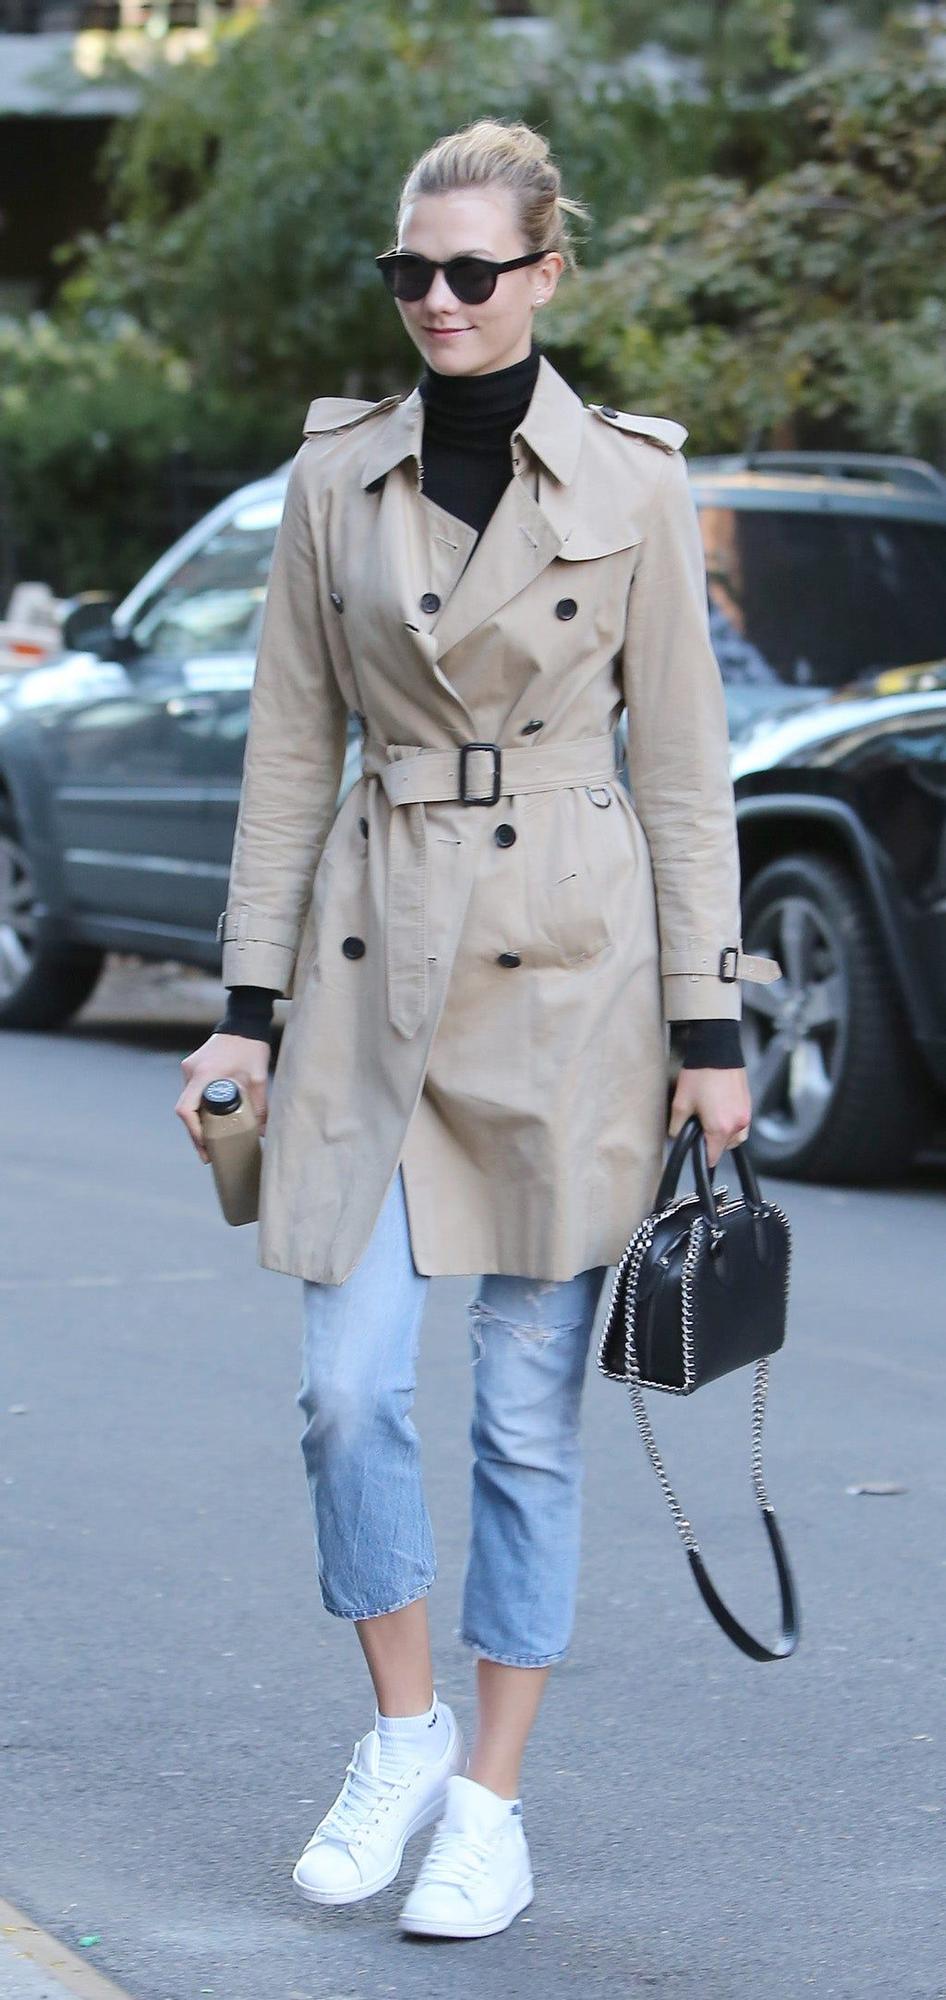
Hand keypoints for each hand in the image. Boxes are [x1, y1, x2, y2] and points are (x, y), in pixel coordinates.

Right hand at [175, 1032, 270, 1164]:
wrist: (244, 1023)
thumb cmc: (250, 1047)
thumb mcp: (258, 1077)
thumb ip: (260, 1105)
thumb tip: (263, 1132)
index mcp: (204, 1074)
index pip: (186, 1109)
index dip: (193, 1131)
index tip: (205, 1145)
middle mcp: (191, 1071)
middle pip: (185, 1109)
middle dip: (195, 1133)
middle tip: (207, 1152)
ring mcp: (190, 1068)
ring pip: (187, 1101)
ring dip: (196, 1121)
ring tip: (209, 1141)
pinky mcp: (193, 1066)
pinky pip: (191, 1092)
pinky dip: (198, 1108)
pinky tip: (208, 1121)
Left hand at [668, 1064, 751, 1170]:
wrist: (717, 1050)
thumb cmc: (699, 1074)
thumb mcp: (680, 1104)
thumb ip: (677, 1128)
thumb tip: (677, 1137)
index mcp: (720, 1128)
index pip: (712, 1157)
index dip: (701, 1157)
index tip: (695, 1151)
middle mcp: (737, 1125)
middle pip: (724, 1148)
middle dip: (710, 1141)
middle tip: (698, 1125)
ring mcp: (745, 1115)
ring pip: (734, 1138)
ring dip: (722, 1134)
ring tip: (709, 1117)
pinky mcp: (748, 1105)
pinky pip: (741, 1125)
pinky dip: (730, 1124)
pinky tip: (719, 1110)